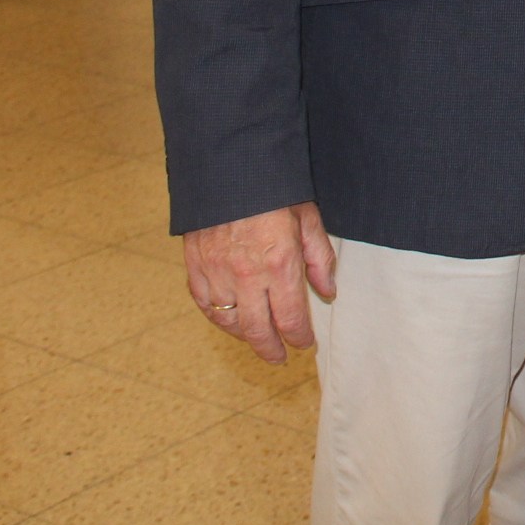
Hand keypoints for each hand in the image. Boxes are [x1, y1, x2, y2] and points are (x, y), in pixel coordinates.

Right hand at [181, 201, 336, 364]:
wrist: (229, 166)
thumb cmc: (275, 190)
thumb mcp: (308, 218)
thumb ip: (320, 258)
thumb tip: (328, 291)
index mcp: (279, 264)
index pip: (290, 318)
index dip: (299, 338)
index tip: (304, 343)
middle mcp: (246, 275)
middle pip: (258, 330)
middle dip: (271, 349)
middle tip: (279, 358)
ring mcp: (217, 272)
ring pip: (229, 321)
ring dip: (244, 336)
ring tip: (257, 339)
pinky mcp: (196, 265)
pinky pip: (205, 304)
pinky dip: (218, 317)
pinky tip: (230, 320)